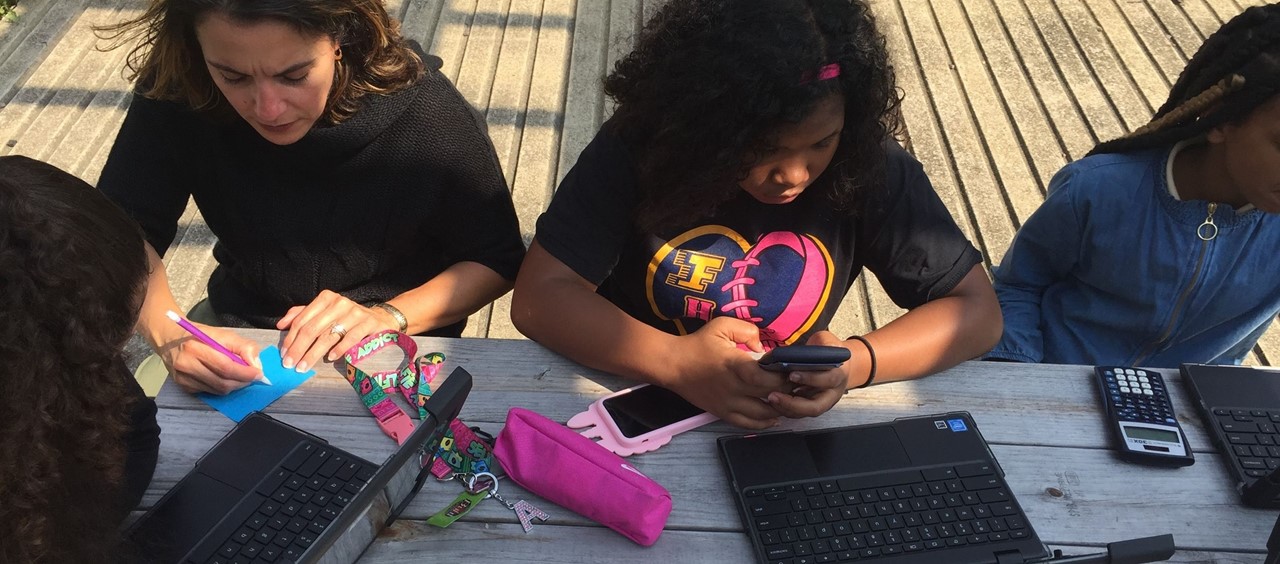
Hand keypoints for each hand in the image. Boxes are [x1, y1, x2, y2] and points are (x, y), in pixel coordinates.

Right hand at [160, 323, 262, 394]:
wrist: (170, 337)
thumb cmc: (200, 334)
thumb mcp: (223, 334)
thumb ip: (243, 347)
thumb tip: (256, 365)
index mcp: (195, 348)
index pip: (226, 367)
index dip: (245, 373)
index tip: (259, 374)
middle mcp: (186, 364)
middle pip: (222, 382)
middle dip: (242, 382)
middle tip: (253, 377)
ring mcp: (182, 378)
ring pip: (217, 390)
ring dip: (234, 386)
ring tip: (240, 376)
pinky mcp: (182, 386)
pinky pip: (209, 391)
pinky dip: (221, 387)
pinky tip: (223, 378)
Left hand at [277, 290, 400, 371]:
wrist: (380, 318)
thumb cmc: (347, 319)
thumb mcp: (324, 313)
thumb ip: (302, 315)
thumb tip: (281, 325)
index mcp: (326, 298)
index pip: (303, 320)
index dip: (291, 338)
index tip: (284, 354)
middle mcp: (339, 303)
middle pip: (313, 328)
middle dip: (298, 348)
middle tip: (290, 364)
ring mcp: (355, 313)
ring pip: (329, 335)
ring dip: (314, 353)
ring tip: (304, 366)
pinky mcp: (369, 323)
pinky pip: (350, 338)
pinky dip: (339, 349)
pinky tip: (331, 358)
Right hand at [665, 317, 791, 429]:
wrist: (673, 365)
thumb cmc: (698, 344)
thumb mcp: (721, 326)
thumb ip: (747, 331)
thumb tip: (763, 348)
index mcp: (735, 366)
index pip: (767, 378)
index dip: (784, 377)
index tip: (793, 370)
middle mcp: (733, 388)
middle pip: (770, 397)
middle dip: (788, 392)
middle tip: (797, 384)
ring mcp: (728, 404)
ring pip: (763, 414)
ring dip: (780, 408)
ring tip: (789, 399)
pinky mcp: (722, 413)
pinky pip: (748, 424)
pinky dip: (764, 423)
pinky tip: (774, 417)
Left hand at [765, 330, 852, 417]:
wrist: (836, 363)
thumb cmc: (828, 350)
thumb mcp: (826, 341)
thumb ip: (815, 346)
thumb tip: (795, 353)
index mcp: (839, 375)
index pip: (828, 380)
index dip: (810, 378)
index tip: (792, 374)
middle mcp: (832, 394)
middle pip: (815, 407)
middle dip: (793, 404)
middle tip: (773, 396)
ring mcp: (822, 403)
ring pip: (804, 413)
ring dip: (785, 409)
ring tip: (770, 398)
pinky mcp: (812, 406)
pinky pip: (798, 413)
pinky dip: (784, 409)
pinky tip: (772, 401)